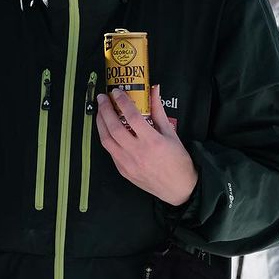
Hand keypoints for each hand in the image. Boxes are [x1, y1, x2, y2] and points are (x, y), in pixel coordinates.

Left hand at [96, 84, 197, 205]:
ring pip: (106, 140)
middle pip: (113, 128)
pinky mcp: (122, 171)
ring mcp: (127, 163)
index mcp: (152, 142)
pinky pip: (110, 151)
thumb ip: (158, 111)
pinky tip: (106, 129)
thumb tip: (154, 90)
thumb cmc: (177, 160)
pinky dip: (106, 137)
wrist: (178, 188)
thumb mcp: (170, 133)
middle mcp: (137, 153)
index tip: (116, 92)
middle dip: (104, 110)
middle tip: (102, 98)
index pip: (132, 117)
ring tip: (100, 111)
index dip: (122, 102)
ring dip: (100, 123)